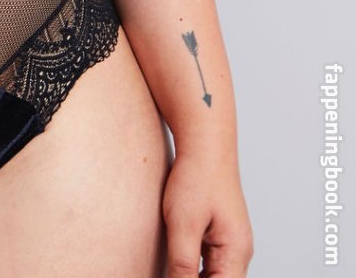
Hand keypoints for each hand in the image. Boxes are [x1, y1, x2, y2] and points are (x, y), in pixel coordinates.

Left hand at [162, 145, 253, 275]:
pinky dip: (193, 268)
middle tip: (170, 273)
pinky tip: (176, 265)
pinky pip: (209, 263)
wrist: (203, 143)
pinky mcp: (219, 234)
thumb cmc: (196, 177)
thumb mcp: (183, 224)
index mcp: (236, 253)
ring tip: (172, 269)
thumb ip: (182, 264)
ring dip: (193, 276)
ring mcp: (231, 243)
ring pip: (214, 275)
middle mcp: (239, 252)